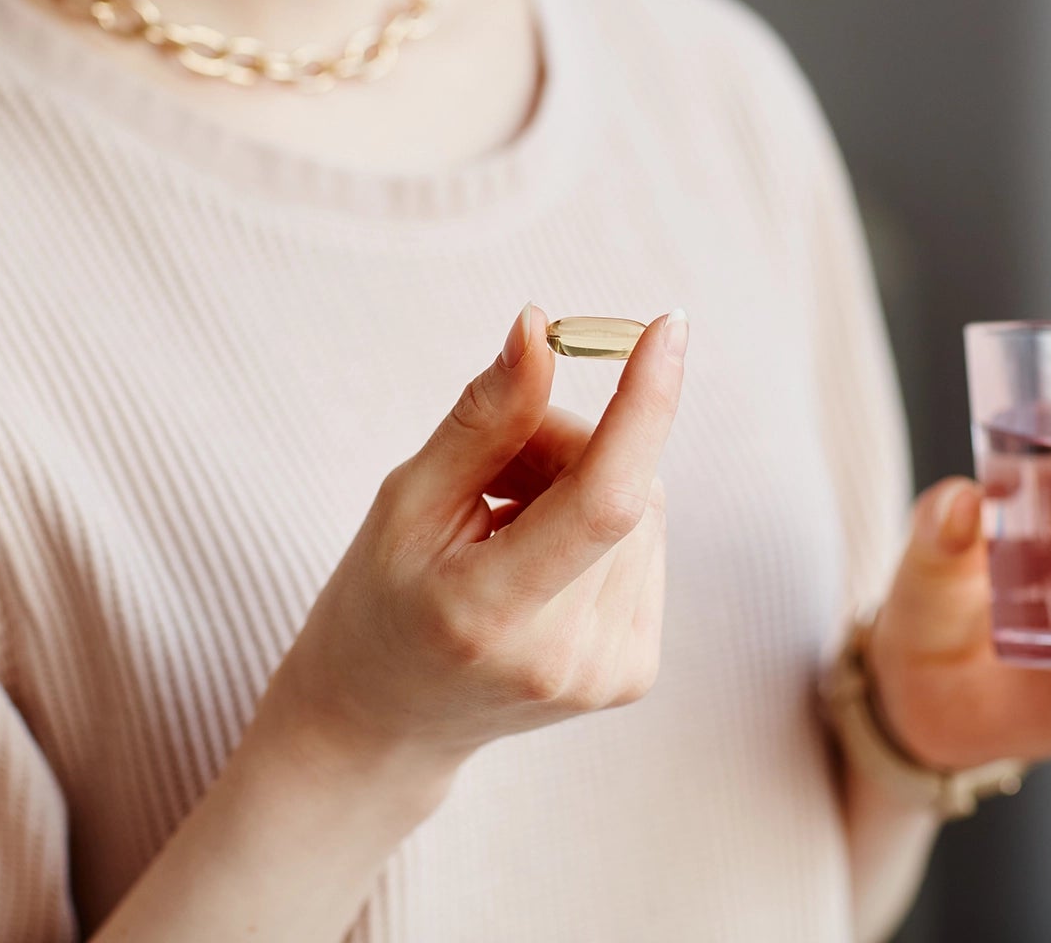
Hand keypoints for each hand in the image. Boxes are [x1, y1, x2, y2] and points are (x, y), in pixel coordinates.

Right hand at [250, 302, 687, 795]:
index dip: (644, 406)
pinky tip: (539, 558)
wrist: (385, 724)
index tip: (669, 327)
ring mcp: (611, 674)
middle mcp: (566, 657)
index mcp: (493, 616)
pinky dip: (599, 527)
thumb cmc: (381, 600)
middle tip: (492, 470)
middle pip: (619, 485)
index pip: (604, 501)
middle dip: (566, 442)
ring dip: (581, 484)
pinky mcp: (636, 673)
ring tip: (505, 524)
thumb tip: (540, 328)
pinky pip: (646, 545)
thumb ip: (484, 419)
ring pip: (643, 508)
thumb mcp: (406, 500)